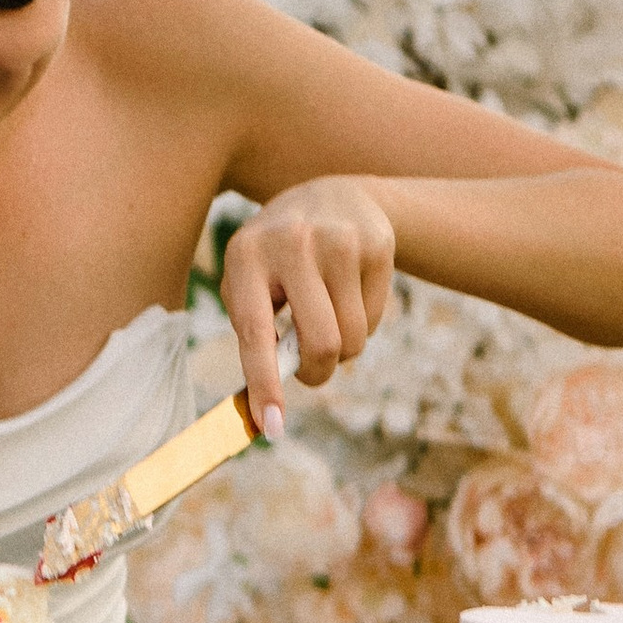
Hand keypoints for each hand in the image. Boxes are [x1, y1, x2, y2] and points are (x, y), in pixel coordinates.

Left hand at [221, 178, 395, 429]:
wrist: (333, 194)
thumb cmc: (277, 258)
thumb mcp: (249, 278)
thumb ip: (254, 331)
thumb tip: (270, 398)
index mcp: (245, 255)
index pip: (255, 333)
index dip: (264, 384)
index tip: (271, 427)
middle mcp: (292, 243)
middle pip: (321, 343)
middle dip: (316, 373)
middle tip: (310, 371)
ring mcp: (339, 241)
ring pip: (353, 340)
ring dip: (342, 349)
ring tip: (327, 317)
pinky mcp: (377, 245)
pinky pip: (375, 320)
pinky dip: (362, 323)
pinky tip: (349, 292)